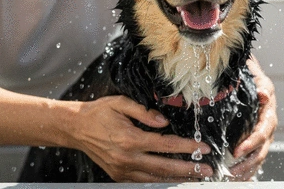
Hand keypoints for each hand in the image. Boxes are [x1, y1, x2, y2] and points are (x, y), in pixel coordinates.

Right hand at [72, 95, 212, 181]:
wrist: (76, 128)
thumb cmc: (99, 112)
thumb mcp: (121, 103)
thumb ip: (144, 112)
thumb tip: (165, 121)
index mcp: (130, 138)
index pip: (166, 144)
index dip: (187, 147)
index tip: (203, 147)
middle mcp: (127, 158)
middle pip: (165, 166)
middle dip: (189, 169)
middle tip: (207, 171)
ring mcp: (122, 170)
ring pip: (155, 179)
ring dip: (177, 178)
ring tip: (194, 178)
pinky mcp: (117, 175)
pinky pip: (142, 182)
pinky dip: (159, 182)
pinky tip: (170, 179)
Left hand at [229, 58, 276, 180]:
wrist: (258, 84)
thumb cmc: (257, 82)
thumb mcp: (260, 81)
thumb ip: (262, 88)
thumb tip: (263, 94)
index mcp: (269, 116)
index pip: (261, 134)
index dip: (250, 144)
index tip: (237, 151)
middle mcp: (268, 130)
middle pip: (260, 152)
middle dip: (247, 163)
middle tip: (231, 171)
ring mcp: (264, 137)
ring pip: (258, 158)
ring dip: (246, 170)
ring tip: (232, 178)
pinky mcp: (258, 141)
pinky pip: (255, 158)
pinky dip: (247, 170)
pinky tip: (238, 178)